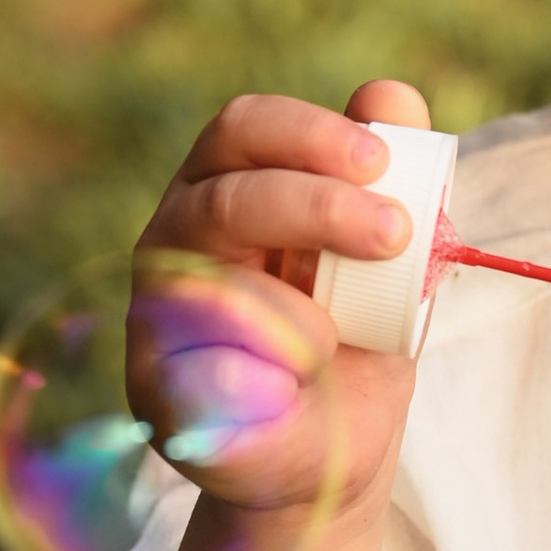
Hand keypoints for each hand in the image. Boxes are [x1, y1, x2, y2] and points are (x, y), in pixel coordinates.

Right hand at [129, 81, 432, 539]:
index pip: (245, 129)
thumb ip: (390, 177)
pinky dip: (266, 385)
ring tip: (338, 341)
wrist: (332, 454)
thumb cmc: (356, 339)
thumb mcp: (389, 258)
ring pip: (212, 290)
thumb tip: (390, 96)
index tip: (379, 161)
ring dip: (295, 316)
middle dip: (316, 207)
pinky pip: (207, 381)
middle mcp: (177, 242)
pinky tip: (295, 394)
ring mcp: (157, 318)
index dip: (309, 133)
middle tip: (393, 234)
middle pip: (227, 197)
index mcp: (224, 189)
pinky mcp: (158, 396)